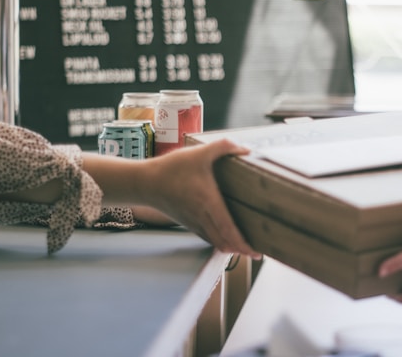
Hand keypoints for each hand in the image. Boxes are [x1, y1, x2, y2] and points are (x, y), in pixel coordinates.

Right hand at [144, 139, 261, 258]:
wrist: (144, 183)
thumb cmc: (171, 169)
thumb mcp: (199, 153)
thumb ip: (224, 147)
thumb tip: (246, 149)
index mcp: (208, 201)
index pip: (228, 227)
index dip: (242, 242)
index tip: (255, 252)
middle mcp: (202, 216)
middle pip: (224, 240)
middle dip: (241, 249)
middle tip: (257, 255)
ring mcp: (194, 222)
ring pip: (215, 241)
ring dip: (230, 247)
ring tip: (245, 249)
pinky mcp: (188, 222)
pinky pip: (207, 236)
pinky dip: (218, 241)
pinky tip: (226, 240)